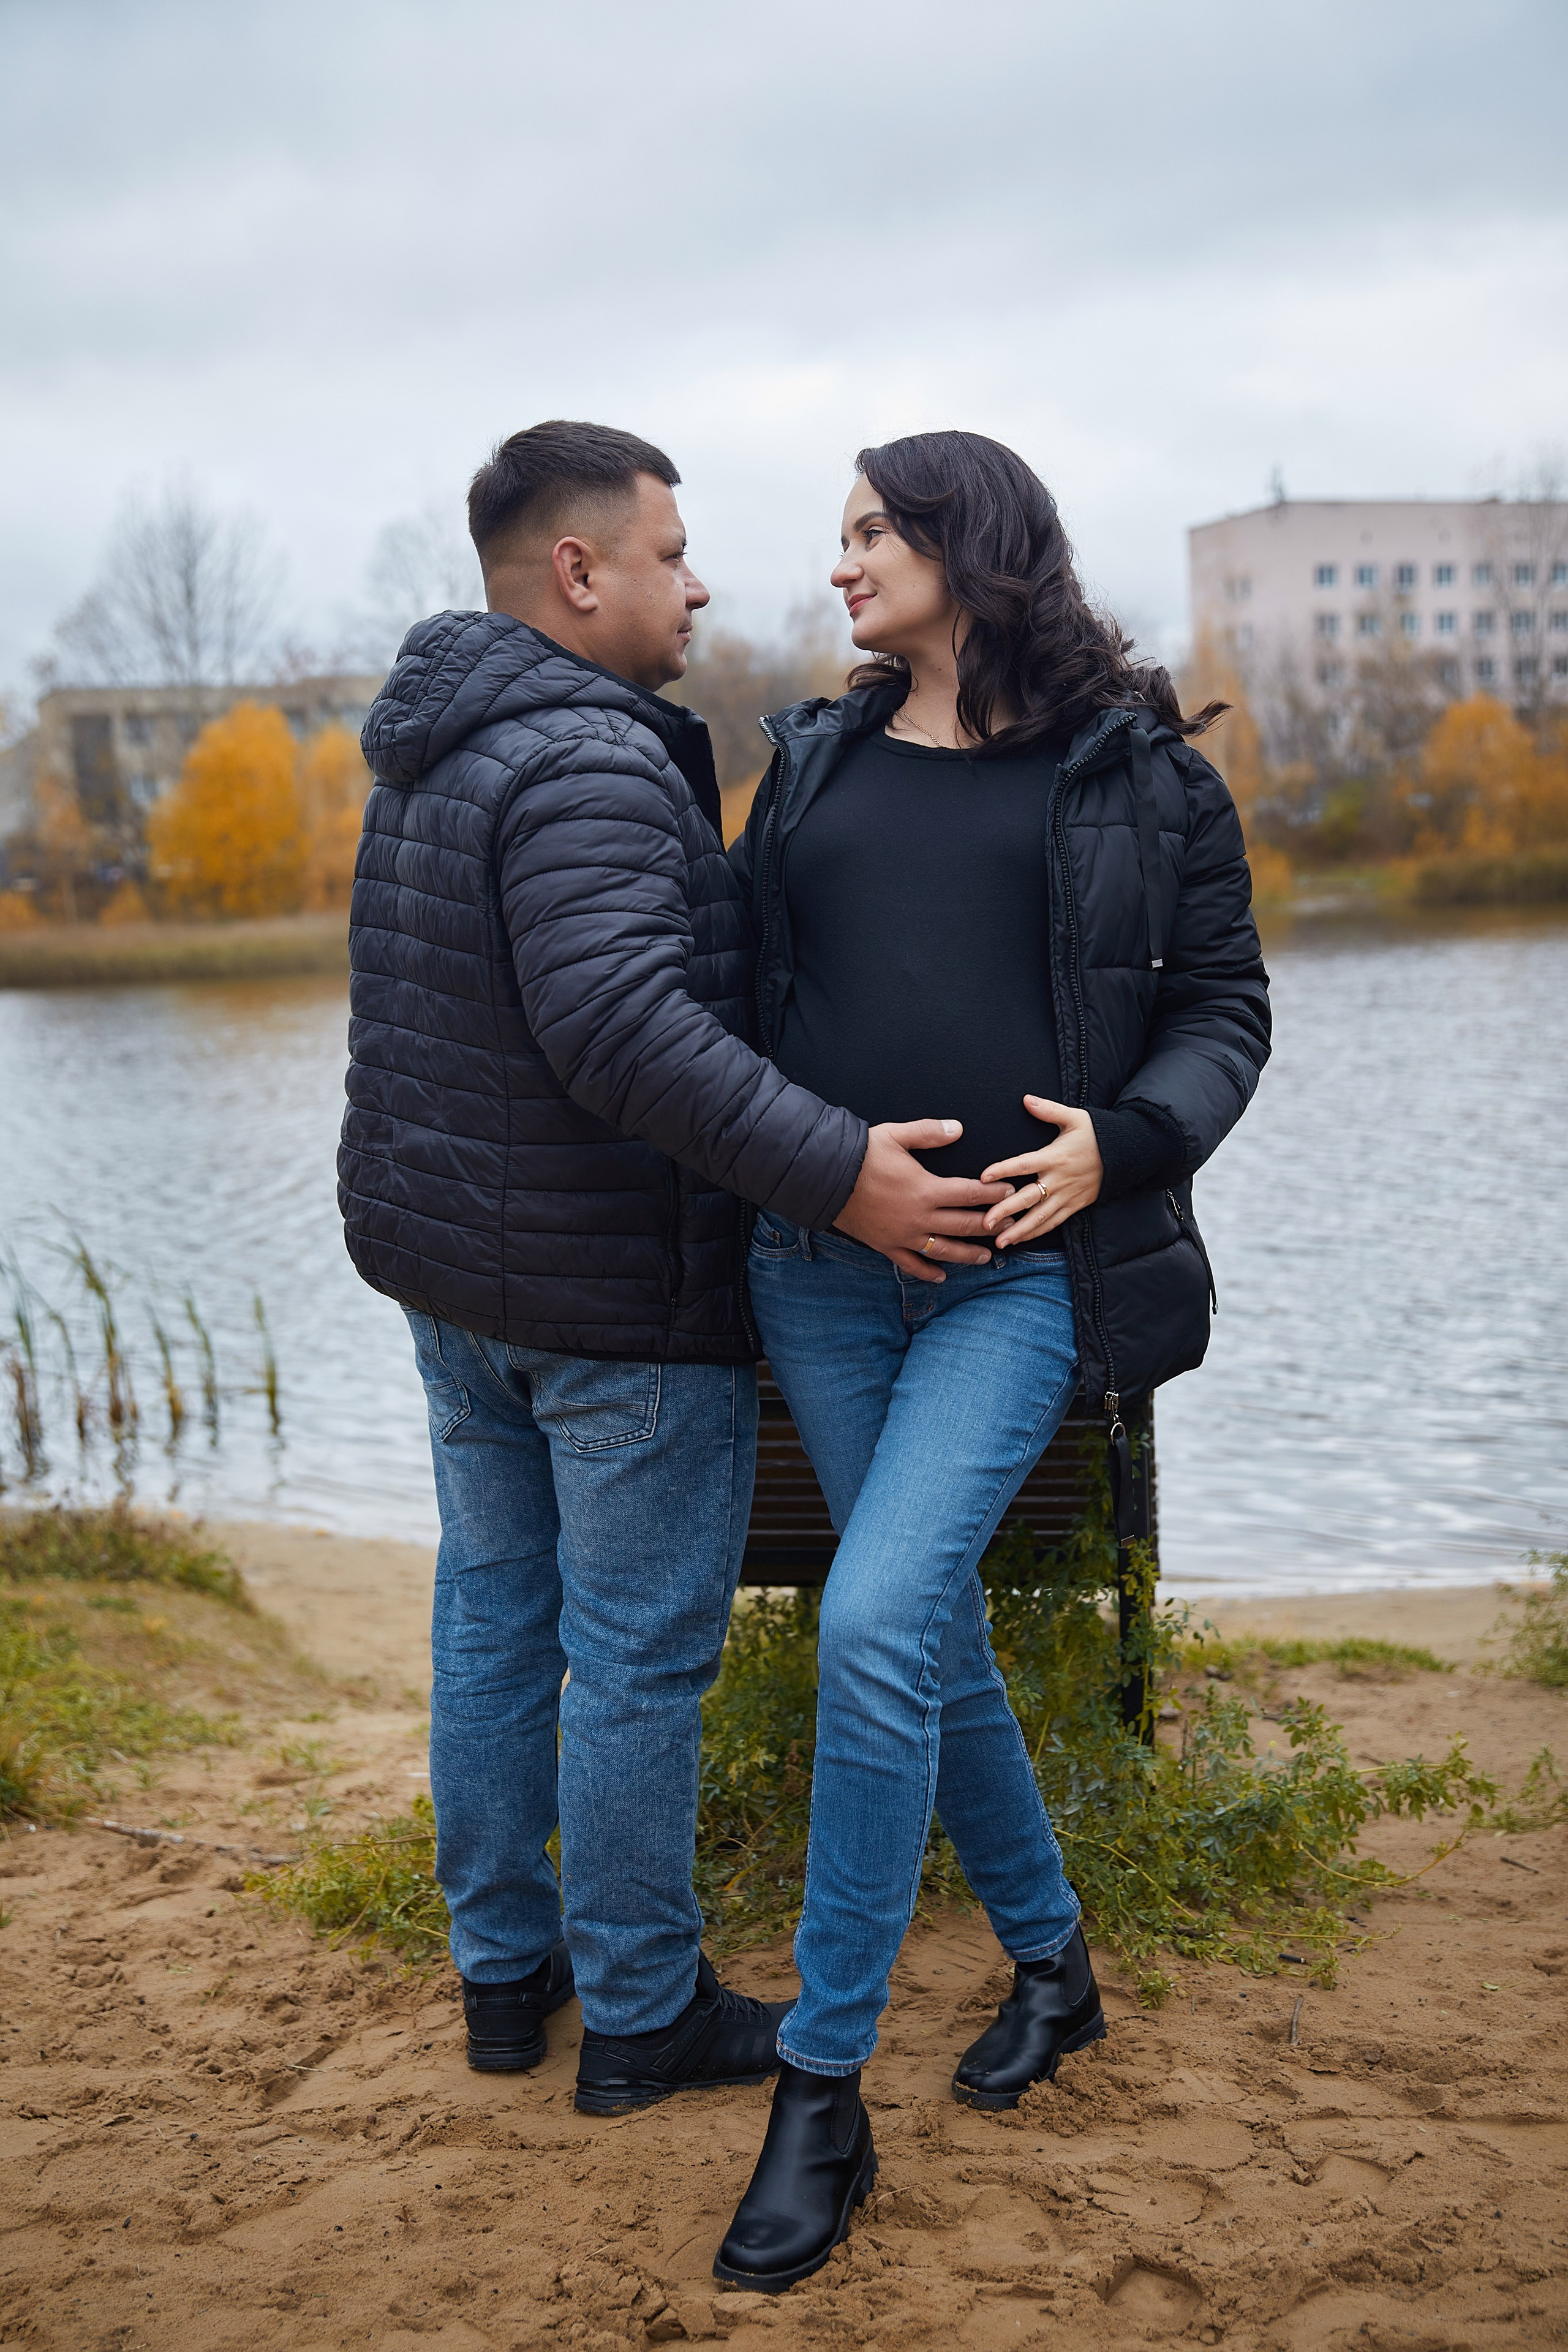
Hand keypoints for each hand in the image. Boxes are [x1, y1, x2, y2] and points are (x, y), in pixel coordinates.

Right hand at [836, 1120, 1014, 1283]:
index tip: (1010, 1191)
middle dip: (989, 1226)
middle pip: (964, 1225)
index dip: (993, 1193)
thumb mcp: (896, 1135)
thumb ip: (929, 1133)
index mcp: (926, 1189)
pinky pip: (911, 1265)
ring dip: (967, 1255)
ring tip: (986, 1258)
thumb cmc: (861, 1154)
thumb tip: (958, 1128)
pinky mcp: (886, 1246)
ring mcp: (903, 1235)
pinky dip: (927, 1272)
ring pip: (943, 1250)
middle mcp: (919, 1217)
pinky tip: (941, 1276)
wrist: (823, 1178)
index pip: (970, 1193)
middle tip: (1008, 1226)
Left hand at [980, 1096, 1102, 1247]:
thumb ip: (1049, 1110)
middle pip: (1028, 1198)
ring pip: (1040, 1217)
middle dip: (1006, 1211)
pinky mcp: (1075, 1206)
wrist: (1126, 1154)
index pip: (1024, 1163)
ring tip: (999, 1242)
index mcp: (1054, 1157)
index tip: (983, 1176)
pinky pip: (1053, 1222)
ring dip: (1019, 1231)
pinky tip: (1019, 1239)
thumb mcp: (1075, 1118)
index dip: (1003, 1169)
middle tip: (985, 1222)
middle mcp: (1059, 1180)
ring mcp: (1067, 1196)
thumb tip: (1026, 1099)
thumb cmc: (1097, 1134)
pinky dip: (1036, 1233)